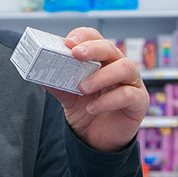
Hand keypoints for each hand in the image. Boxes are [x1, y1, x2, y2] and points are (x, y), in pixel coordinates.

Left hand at [42, 27, 148, 152]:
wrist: (98, 140)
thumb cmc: (87, 110)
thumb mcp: (68, 96)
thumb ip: (57, 85)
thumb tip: (38, 75)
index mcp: (101, 60)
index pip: (95, 38)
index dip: (83, 36)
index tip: (68, 42)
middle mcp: (118, 66)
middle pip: (110, 48)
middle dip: (93, 48)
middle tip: (75, 54)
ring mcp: (132, 82)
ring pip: (125, 67)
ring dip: (102, 75)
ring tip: (83, 87)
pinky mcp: (139, 101)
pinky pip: (129, 95)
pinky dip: (109, 100)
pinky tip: (93, 108)